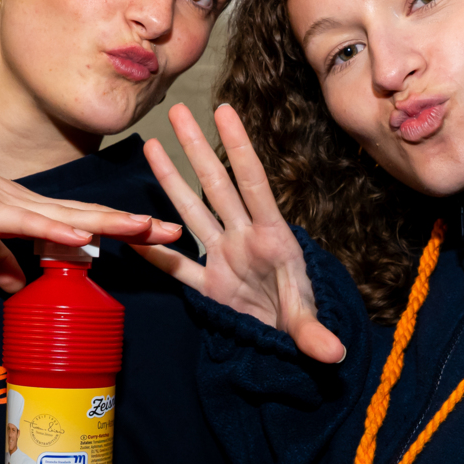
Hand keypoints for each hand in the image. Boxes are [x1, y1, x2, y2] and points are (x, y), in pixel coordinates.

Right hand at [0, 118, 180, 292]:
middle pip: (93, 216)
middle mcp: (32, 205)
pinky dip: (60, 230)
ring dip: (110, 223)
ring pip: (72, 216)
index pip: (86, 224)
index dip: (122, 229)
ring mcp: (13, 205)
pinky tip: (86, 235)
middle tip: (177, 231)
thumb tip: (16, 288)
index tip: (157, 236)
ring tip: (147, 227)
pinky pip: (31, 223)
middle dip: (135, 225)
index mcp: (31, 213)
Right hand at [133, 104, 345, 363]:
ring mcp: (223, 260)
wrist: (291, 350)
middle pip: (216, 186)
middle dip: (197, 147)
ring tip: (152, 143)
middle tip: (177, 110)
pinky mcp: (210, 287)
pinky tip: (130, 234)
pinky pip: (177, 268)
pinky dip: (155, 254)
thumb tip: (332, 354)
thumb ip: (313, 335)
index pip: (253, 184)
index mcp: (272, 239)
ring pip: (191, 211)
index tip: (224, 111)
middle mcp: (244, 240)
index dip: (238, 147)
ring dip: (171, 179)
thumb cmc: (305, 327)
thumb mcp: (308, 325)